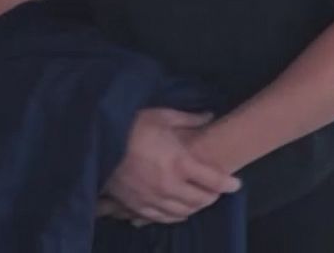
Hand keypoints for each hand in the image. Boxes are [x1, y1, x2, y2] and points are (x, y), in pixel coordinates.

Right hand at [101, 108, 241, 224]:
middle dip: (212, 197)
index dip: (228, 184)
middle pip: (200, 201)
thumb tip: (209, 116)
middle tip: (217, 191)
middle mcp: (169, 185)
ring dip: (195, 208)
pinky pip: (161, 218)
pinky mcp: (136, 206)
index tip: (236, 184)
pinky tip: (178, 211)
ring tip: (200, 200)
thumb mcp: (162, 115)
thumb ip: (189, 119)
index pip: (213, 180)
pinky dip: (174, 216)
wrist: (97, 142)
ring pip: (182, 213)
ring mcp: (152, 199)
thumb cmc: (131, 126)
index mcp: (179, 163)